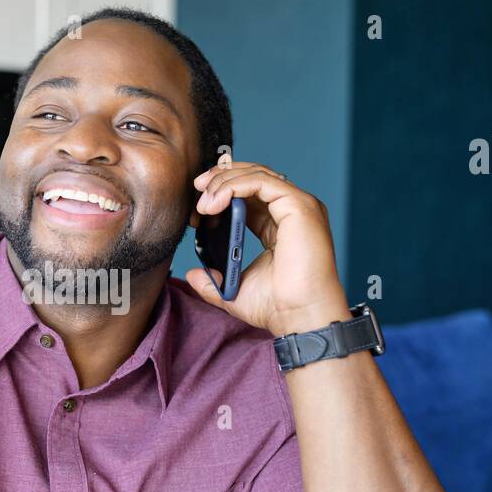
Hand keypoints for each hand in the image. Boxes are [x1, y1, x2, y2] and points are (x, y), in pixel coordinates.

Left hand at [187, 160, 350, 334]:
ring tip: (203, 203)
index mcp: (280, 226)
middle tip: (197, 188)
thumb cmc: (278, 307)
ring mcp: (299, 206)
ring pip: (257, 175)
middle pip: (254, 177)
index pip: (251, 194)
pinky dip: (235, 186)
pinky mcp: (300, 206)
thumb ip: (212, 281)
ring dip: (224, 182)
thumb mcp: (233, 290)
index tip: (200, 205)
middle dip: (221, 178)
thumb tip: (191, 275)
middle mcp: (292, 212)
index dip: (224, 191)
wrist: (299, 316)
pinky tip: (216, 202)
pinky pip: (262, 182)